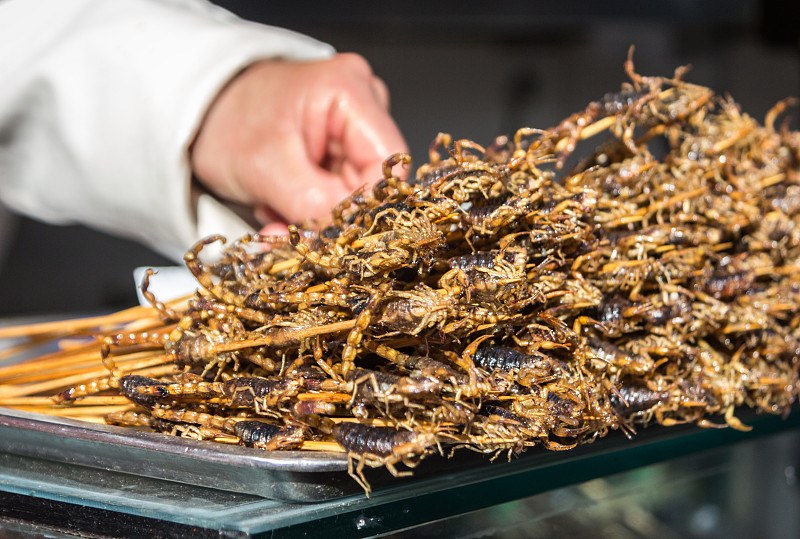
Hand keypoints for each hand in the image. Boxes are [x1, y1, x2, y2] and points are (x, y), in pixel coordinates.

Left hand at [189, 53, 407, 233]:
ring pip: (354, 194)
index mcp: (350, 90)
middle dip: (330, 216)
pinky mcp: (339, 147)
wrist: (199, 113)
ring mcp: (352, 126)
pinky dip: (308, 208)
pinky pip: (338, 192)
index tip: (331, 235)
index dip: (366, 207)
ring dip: (314, 216)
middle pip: (372, 181)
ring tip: (272, 208)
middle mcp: (362, 103)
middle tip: (283, 229)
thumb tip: (350, 240)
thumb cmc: (226, 121)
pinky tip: (279, 202)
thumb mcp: (265, 167)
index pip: (387, 165)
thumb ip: (314, 205)